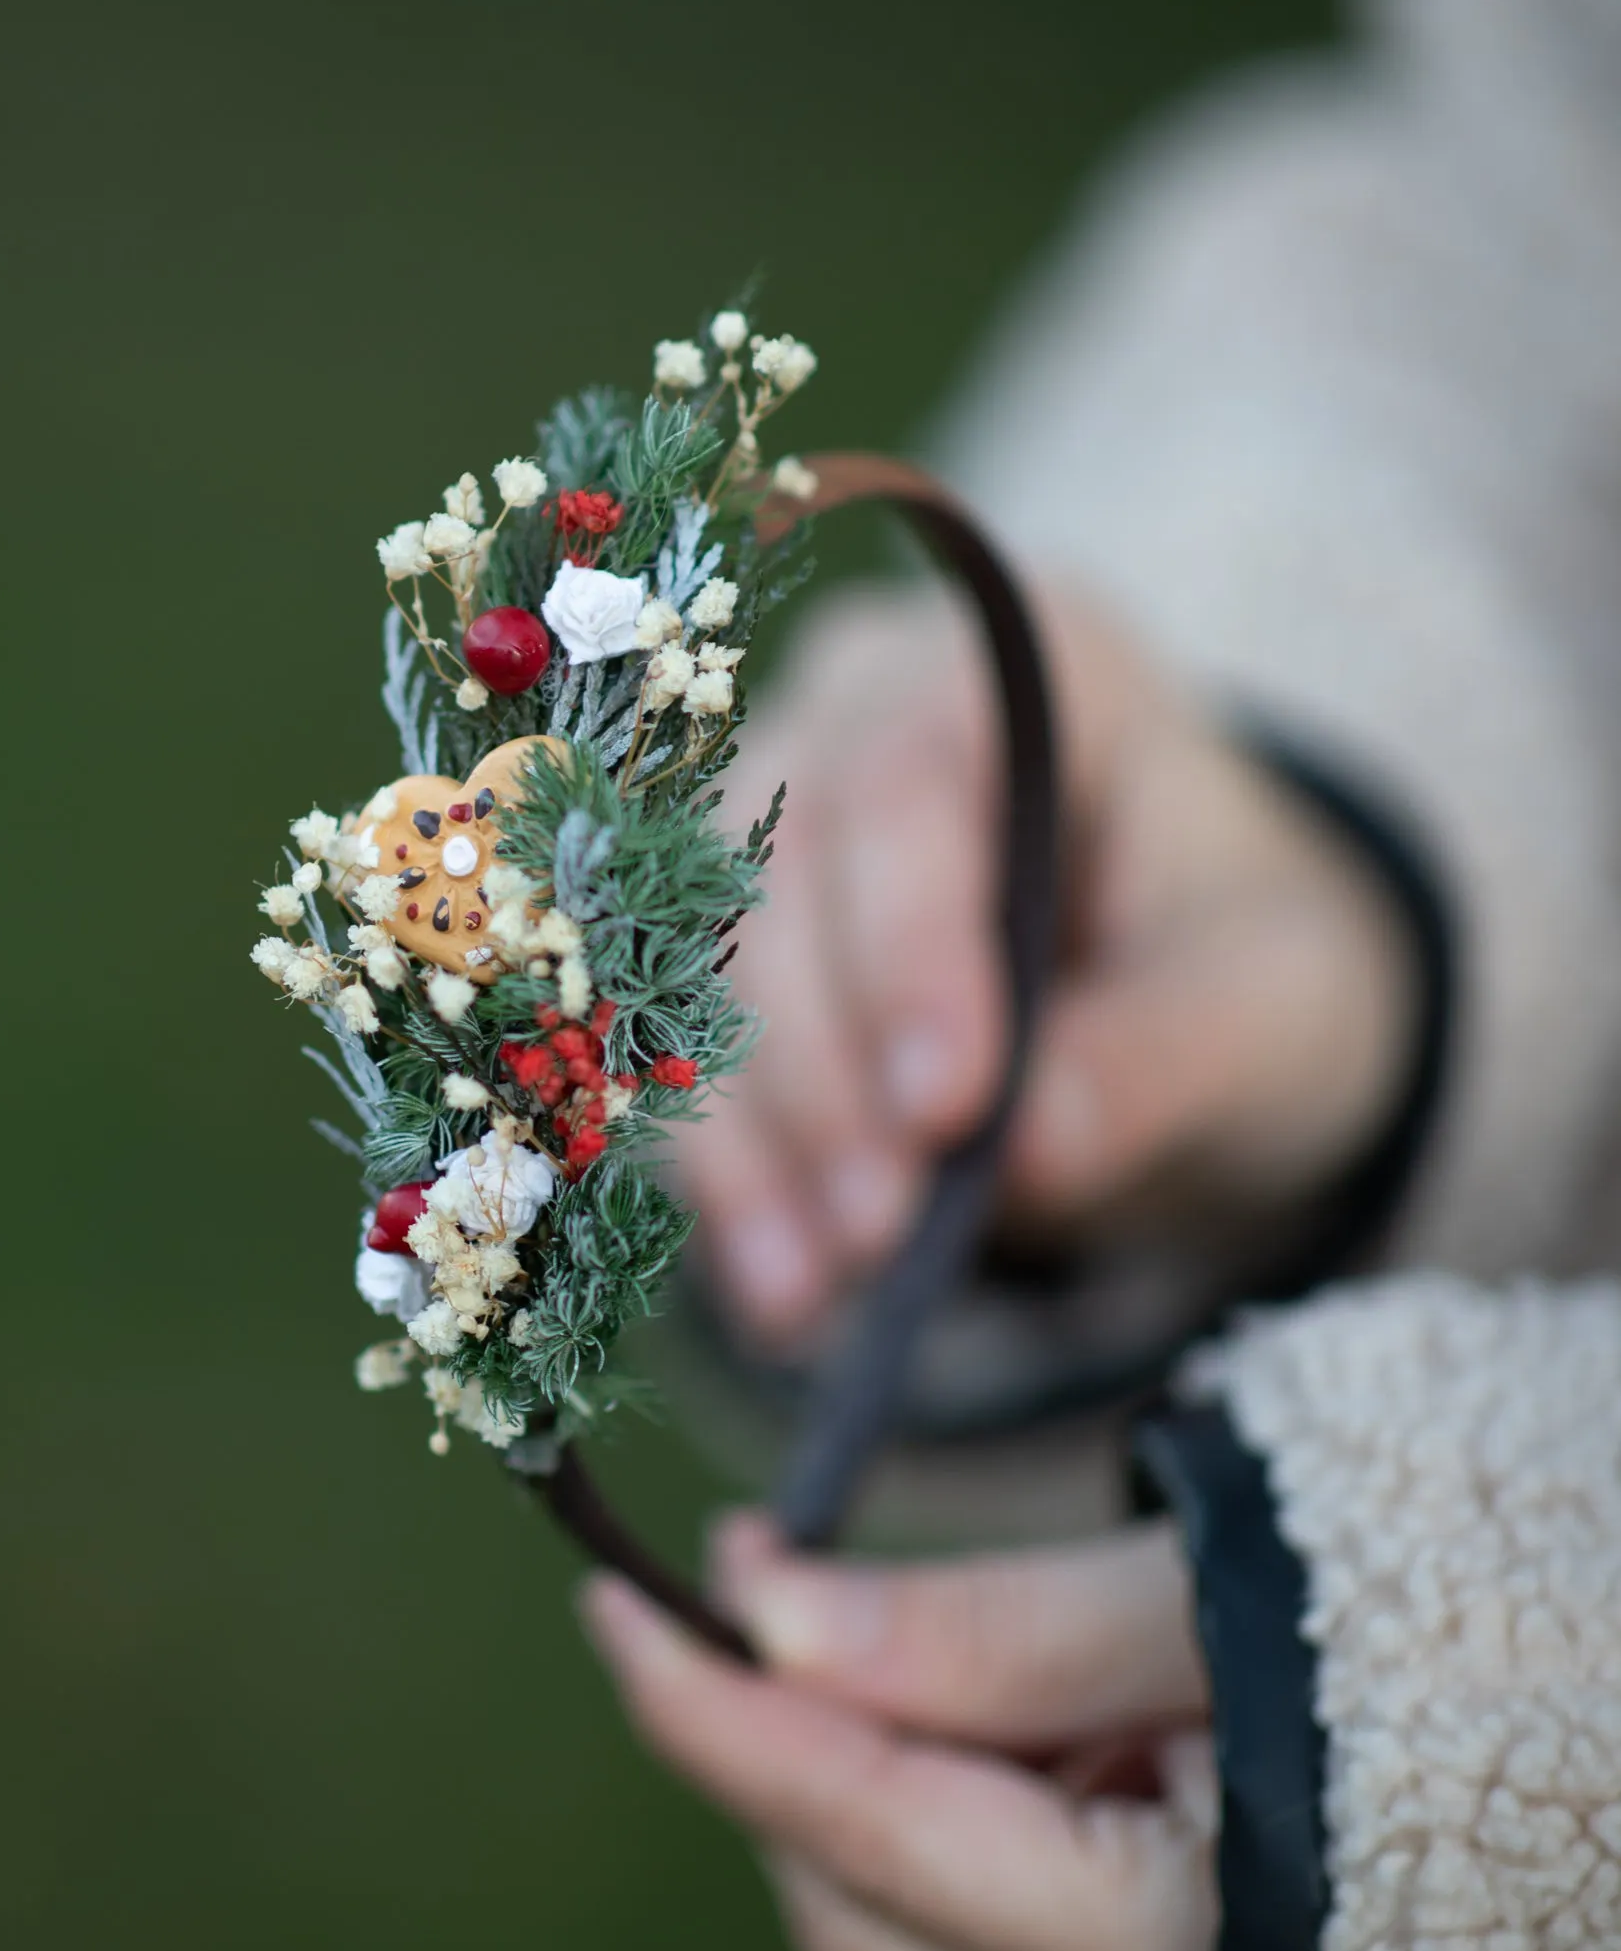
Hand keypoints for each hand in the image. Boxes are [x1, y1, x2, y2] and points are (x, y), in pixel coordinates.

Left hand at [581, 1517, 1221, 1950]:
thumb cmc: (1454, 1632)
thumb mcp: (1223, 1594)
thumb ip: (1002, 1630)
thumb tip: (771, 1625)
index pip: (867, 1830)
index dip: (718, 1709)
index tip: (620, 1597)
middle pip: (855, 1916)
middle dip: (773, 1749)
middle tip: (768, 1573)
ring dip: (841, 1824)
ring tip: (920, 1656)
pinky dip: (921, 1895)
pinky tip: (994, 1767)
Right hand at [679, 577, 1420, 1345]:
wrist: (1196, 995)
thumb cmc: (1242, 954)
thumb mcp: (1271, 1000)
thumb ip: (1168, 1053)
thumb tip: (1034, 1151)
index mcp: (1020, 663)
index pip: (910, 775)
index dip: (907, 940)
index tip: (951, 1108)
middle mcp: (861, 707)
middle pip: (780, 869)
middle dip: (825, 1066)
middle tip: (885, 1227)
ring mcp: (773, 813)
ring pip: (703, 961)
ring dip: (754, 1135)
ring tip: (822, 1286)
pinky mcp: (725, 934)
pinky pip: (679, 1047)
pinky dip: (725, 1174)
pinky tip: (778, 1287)